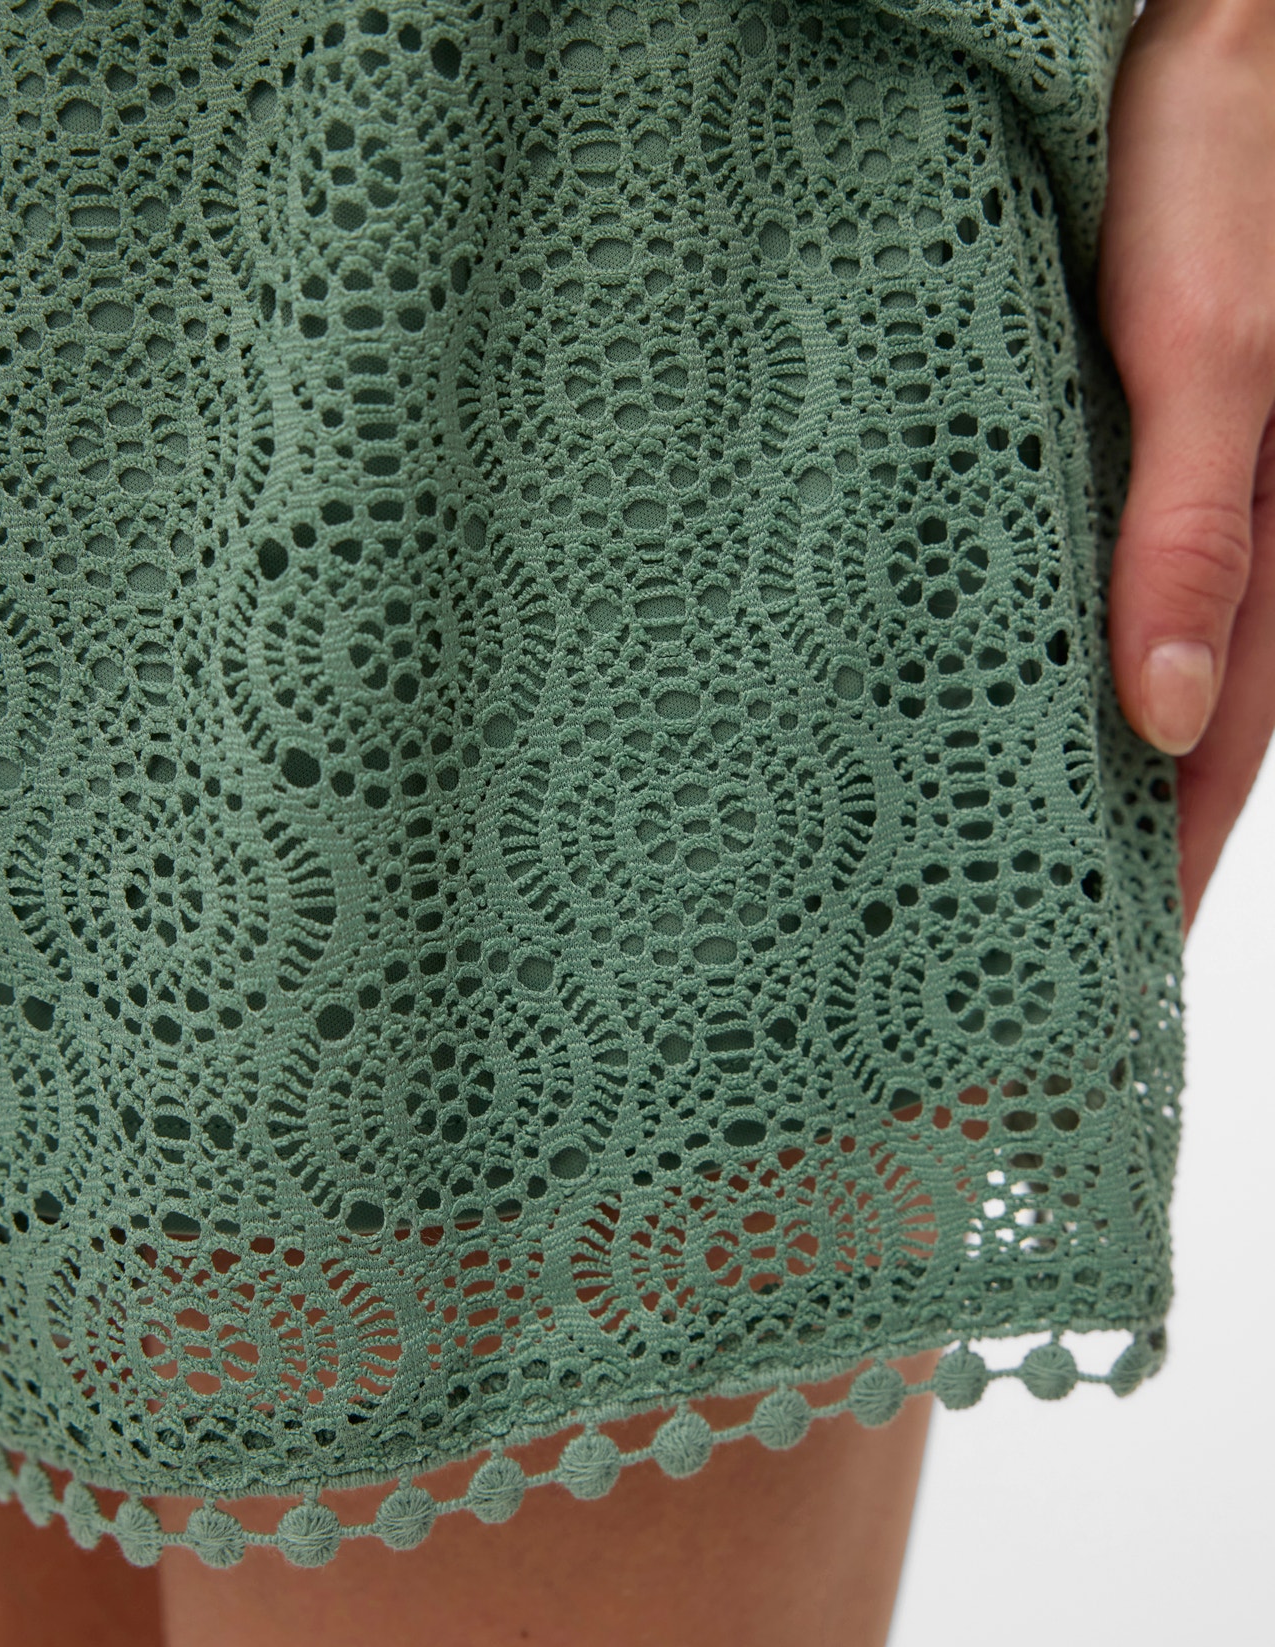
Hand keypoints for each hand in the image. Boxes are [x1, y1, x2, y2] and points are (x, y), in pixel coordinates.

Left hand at [1097, 0, 1274, 935]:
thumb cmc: (1224, 161)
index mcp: (1271, 525)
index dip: (1173, 852)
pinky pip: (1084, 569)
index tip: (1114, 959)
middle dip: (1123, 830)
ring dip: (1078, 754)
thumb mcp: (1212, 349)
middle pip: (1180, 716)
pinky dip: (1048, 650)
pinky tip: (994, 694)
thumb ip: (1189, 526)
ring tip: (1009, 858)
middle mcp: (1226, 521)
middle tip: (1046, 942)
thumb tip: (1166, 711)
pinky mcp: (1108, 434)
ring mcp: (1166, 483)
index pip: (1226, 740)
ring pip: (1126, 652)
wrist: (1200, 30)